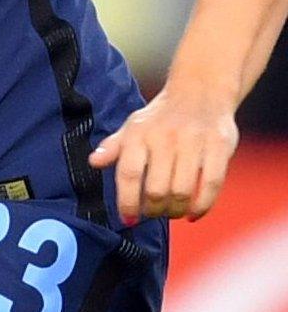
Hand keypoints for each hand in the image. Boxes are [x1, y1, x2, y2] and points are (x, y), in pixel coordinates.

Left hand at [88, 81, 239, 222]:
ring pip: (182, 191)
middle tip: (154, 214)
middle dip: (154, 210)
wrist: (201, 91)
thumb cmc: (161, 117)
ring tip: (172, 213)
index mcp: (138, 134)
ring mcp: (193, 142)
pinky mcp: (219, 146)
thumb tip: (93, 162)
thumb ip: (114, 146)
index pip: (128, 174)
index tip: (128, 220)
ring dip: (176, 210)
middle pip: (156, 189)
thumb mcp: (133, 127)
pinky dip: (202, 205)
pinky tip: (193, 213)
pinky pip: (211, 184)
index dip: (127, 202)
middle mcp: (164, 138)